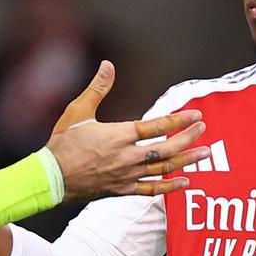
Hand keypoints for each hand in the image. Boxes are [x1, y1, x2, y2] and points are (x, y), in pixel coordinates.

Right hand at [46, 62, 205, 201]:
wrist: (51, 177)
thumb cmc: (63, 144)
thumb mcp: (78, 111)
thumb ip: (98, 88)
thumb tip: (108, 65)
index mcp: (119, 135)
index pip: (157, 126)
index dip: (178, 120)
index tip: (195, 116)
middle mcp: (127, 156)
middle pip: (167, 148)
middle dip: (188, 138)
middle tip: (203, 130)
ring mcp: (126, 175)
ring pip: (163, 168)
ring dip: (186, 160)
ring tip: (204, 154)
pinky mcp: (122, 190)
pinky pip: (151, 190)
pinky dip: (169, 187)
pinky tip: (184, 182)